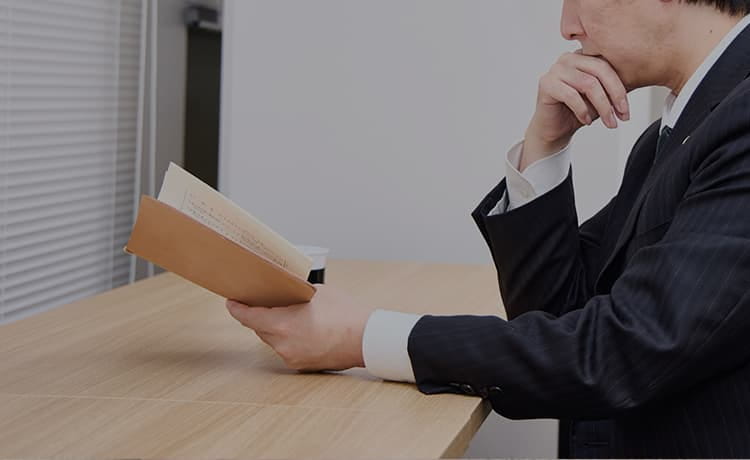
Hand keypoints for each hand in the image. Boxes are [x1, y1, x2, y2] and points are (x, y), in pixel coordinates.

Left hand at [226, 285, 374, 371]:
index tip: (231, 301)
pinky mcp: (300, 365)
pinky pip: (285, 348)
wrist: (366, 339)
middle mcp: (282, 344)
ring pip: (272, 339)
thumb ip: (294, 292)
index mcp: (282, 324)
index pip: (248, 317)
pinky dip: (287, 338)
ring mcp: (291, 357)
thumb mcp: (316, 292)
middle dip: (259, 314)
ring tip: (286, 312)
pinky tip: (300, 327)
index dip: (237, 308)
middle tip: (260, 300)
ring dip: (274, 326)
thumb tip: (283, 290)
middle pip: (258, 328)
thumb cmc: (345, 313)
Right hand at [521, 51, 629, 170]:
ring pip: (588, 84)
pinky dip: (582, 110)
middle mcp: (568, 58)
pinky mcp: (546, 84)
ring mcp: (555, 70)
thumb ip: (613, 86)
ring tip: (607, 122)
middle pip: (599, 71)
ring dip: (602, 107)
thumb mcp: (601, 97)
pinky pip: (571, 95)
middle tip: (621, 116)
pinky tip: (586, 120)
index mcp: (582, 56)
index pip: (607, 64)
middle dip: (614, 96)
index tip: (626, 110)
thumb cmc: (576, 111)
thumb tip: (641, 77)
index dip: (620, 87)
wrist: (553, 129)